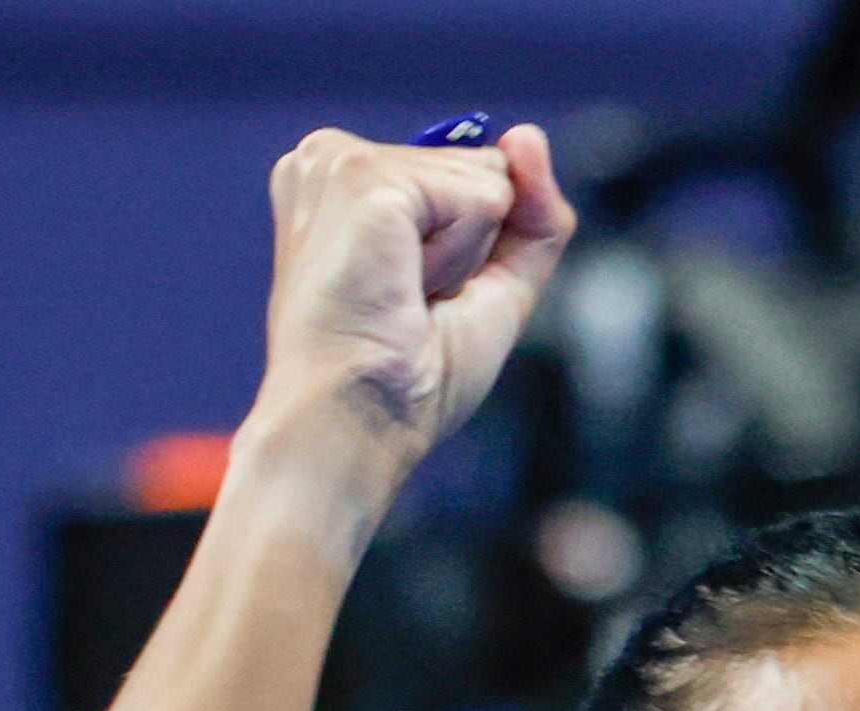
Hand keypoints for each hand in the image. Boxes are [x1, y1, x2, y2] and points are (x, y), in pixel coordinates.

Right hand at [247, 124, 574, 504]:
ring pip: (487, 180)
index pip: (468, 175)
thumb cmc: (404, 380)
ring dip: (464, 258)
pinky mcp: (364, 178)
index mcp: (344, 181)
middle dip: (470, 250)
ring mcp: (341, 161)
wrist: (356, 425)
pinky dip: (462, 258)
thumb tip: (527, 136)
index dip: (470, 251)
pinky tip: (403, 287)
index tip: (408, 301)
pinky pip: (483, 199)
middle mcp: (330, 157)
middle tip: (406, 305)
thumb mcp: (490, 285)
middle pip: (482, 169)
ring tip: (400, 298)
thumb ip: (529, 211)